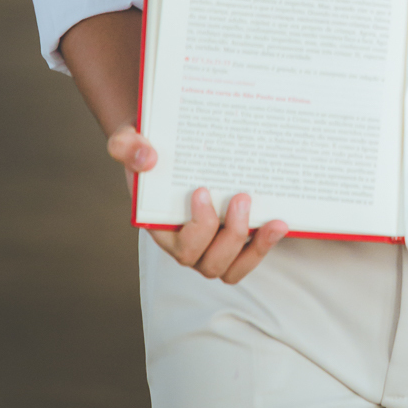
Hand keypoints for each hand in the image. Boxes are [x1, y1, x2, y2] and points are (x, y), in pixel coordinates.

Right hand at [107, 124, 287, 284]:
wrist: (166, 143)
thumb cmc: (148, 145)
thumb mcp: (129, 139)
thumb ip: (126, 145)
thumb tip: (146, 158)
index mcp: (161, 227)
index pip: (180, 247)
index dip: (198, 228)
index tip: (203, 191)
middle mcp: (187, 243)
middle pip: (208, 263)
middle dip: (229, 236)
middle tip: (241, 198)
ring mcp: (212, 244)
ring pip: (231, 268)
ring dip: (254, 248)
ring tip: (272, 220)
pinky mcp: (234, 237)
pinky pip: (248, 256)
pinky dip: (265, 245)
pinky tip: (281, 223)